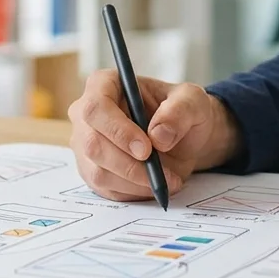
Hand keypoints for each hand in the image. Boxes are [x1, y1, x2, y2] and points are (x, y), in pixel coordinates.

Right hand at [68, 70, 240, 201]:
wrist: (182, 138)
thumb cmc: (182, 111)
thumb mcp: (193, 101)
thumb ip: (179, 111)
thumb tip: (158, 135)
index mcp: (104, 85)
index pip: (95, 107)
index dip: (118, 130)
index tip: (146, 149)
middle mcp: (86, 114)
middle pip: (92, 144)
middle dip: (129, 164)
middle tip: (162, 172)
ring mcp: (85, 144)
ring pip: (98, 172)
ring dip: (135, 181)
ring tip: (167, 178)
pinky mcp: (92, 171)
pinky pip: (105, 189)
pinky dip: (133, 192)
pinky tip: (153, 184)